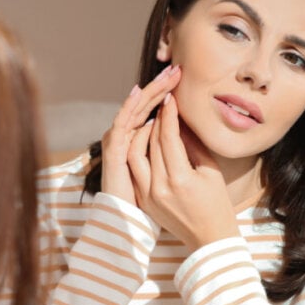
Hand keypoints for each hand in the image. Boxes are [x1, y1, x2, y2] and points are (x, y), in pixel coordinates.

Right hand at [101, 65, 180, 203]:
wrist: (154, 234)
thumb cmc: (174, 215)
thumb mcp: (183, 175)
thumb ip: (184, 151)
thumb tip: (191, 126)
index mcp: (144, 155)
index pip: (154, 120)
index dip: (164, 99)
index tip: (181, 81)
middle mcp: (129, 151)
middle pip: (142, 113)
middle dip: (157, 90)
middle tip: (174, 69)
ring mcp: (120, 155)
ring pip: (132, 117)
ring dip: (146, 94)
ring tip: (162, 75)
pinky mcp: (113, 159)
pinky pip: (122, 128)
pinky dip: (129, 110)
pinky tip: (139, 93)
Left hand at [127, 94, 239, 252]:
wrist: (209, 239)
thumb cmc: (217, 204)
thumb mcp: (211, 171)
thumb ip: (193, 144)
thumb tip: (181, 121)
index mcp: (180, 179)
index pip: (168, 137)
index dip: (169, 115)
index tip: (170, 99)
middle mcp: (159, 187)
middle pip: (150, 143)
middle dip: (156, 120)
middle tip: (162, 105)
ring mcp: (147, 196)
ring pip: (135, 155)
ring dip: (141, 135)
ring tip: (153, 123)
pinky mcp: (143, 201)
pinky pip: (135, 170)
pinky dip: (138, 153)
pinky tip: (147, 143)